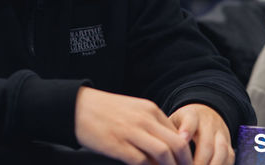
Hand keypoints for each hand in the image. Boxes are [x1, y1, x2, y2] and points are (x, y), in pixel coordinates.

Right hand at [74, 87, 192, 164]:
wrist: (78, 106)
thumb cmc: (105, 110)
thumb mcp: (133, 110)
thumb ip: (150, 124)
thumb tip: (167, 146)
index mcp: (150, 110)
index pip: (179, 134)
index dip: (186, 153)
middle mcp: (144, 119)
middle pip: (177, 144)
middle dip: (185, 163)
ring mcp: (131, 132)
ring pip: (163, 154)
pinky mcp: (117, 144)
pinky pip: (141, 162)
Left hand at [169, 104, 233, 164]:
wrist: (205, 113)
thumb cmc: (183, 123)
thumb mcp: (173, 121)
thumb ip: (167, 132)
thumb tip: (159, 150)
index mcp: (192, 115)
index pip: (190, 120)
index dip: (186, 131)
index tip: (181, 140)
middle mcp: (209, 123)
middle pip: (207, 143)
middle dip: (199, 161)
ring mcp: (221, 134)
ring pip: (221, 151)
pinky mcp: (229, 144)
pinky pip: (230, 157)